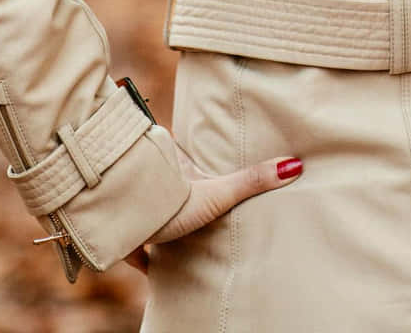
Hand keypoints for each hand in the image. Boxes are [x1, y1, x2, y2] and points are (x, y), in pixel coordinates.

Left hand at [124, 142, 303, 272]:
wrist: (121, 221)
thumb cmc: (167, 203)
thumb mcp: (216, 194)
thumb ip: (250, 182)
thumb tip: (293, 165)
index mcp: (167, 160)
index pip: (172, 146)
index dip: (176, 146)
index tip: (185, 149)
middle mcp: (144, 176)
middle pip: (153, 173)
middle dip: (161, 182)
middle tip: (176, 193)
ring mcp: (128, 203)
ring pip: (137, 203)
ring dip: (145, 213)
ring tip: (161, 225)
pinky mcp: (117, 230)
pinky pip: (125, 238)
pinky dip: (135, 250)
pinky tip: (146, 265)